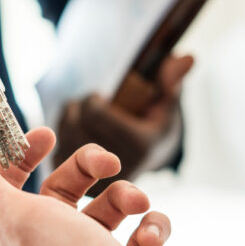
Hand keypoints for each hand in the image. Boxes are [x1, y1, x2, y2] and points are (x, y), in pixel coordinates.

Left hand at [0, 127, 186, 245]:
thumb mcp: (17, 217)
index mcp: (19, 229)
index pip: (13, 183)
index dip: (25, 155)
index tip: (48, 135)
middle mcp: (52, 244)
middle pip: (66, 189)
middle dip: (89, 168)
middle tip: (110, 163)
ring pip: (108, 210)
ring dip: (126, 196)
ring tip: (138, 204)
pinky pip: (141, 237)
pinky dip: (151, 228)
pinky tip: (150, 234)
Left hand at [55, 54, 193, 195]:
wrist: (146, 160)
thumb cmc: (155, 124)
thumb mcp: (167, 103)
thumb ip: (172, 81)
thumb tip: (188, 57)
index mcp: (140, 146)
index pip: (95, 113)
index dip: (92, 99)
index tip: (100, 97)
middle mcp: (118, 168)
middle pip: (76, 123)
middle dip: (79, 107)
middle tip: (89, 104)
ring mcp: (97, 180)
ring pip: (63, 136)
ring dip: (68, 119)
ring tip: (83, 116)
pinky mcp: (79, 187)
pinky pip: (56, 151)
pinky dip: (61, 138)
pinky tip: (74, 133)